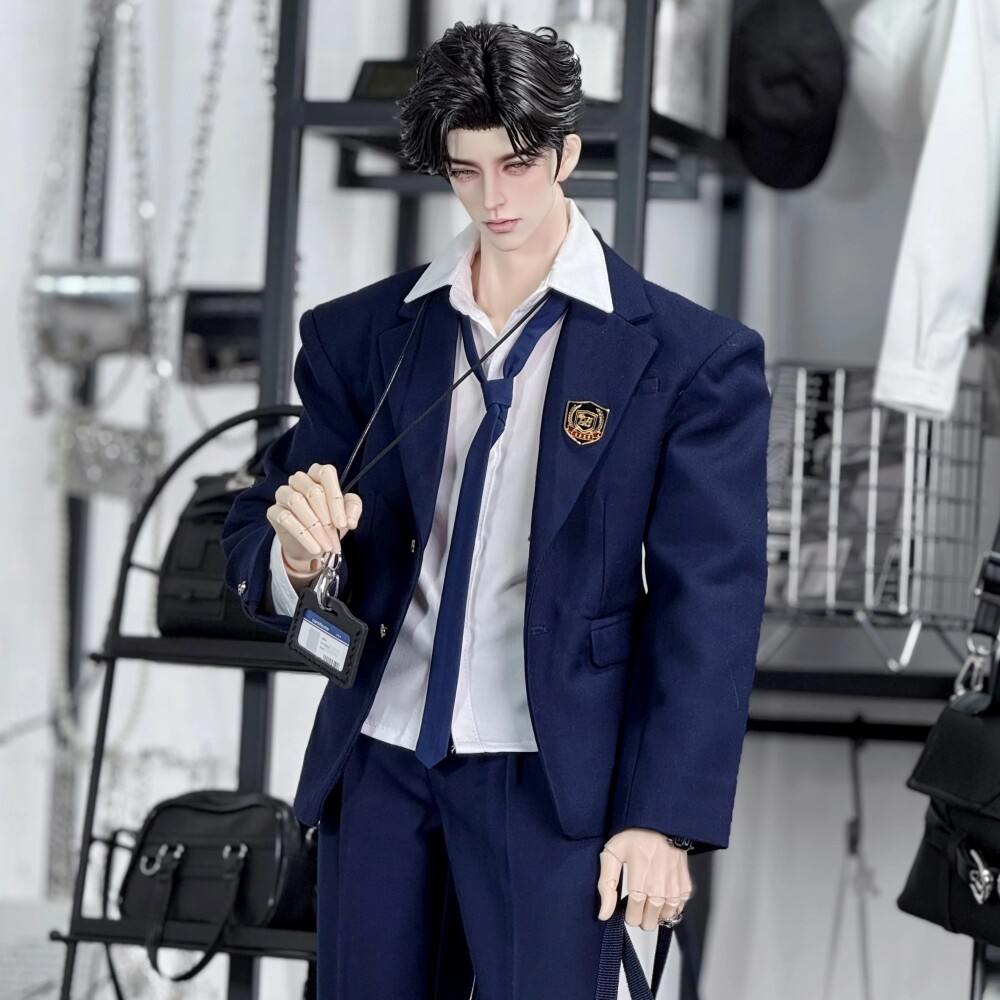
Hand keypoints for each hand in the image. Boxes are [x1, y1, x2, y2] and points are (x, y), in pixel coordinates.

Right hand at [266, 464, 362, 578]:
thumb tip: (350, 520)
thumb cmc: (329, 523)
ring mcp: (284, 493)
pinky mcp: (273, 510)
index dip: (335, 499)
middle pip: (313, 491)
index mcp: (318, 474)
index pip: (327, 474)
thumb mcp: (346, 514)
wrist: (311, 545)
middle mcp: (300, 480)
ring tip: (326, 546)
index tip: (343, 523)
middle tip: (334, 539)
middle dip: (327, 519)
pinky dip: (302, 535)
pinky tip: (314, 547)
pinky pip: (285, 518)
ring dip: (315, 528)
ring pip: (297, 502)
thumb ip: (353, 510)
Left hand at [597, 827, 693, 930]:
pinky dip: (670, 909)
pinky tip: (662, 899)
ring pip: (664, 917)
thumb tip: (604, 913)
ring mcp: (674, 887)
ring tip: (648, 904)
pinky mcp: (685, 885)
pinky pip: (679, 908)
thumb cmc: (636, 835)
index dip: (629, 917)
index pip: (635, 915)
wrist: (661, 822)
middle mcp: (660, 887)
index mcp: (640, 880)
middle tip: (637, 906)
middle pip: (650, 920)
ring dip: (655, 915)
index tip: (626, 910)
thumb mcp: (612, 854)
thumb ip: (606, 885)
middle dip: (641, 917)